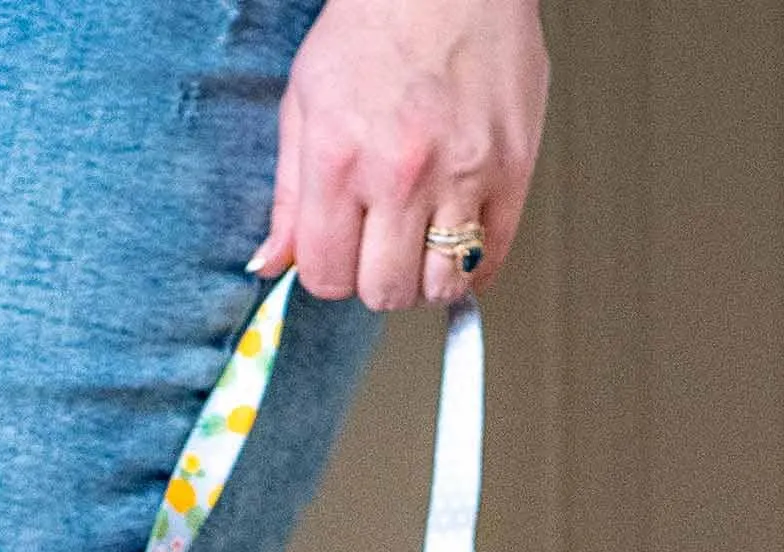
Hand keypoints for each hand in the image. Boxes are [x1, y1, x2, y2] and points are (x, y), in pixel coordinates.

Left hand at [255, 0, 547, 313]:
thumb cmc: (376, 23)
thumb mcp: (305, 100)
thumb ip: (288, 193)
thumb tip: (272, 263)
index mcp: (339, 156)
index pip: (326, 275)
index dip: (330, 272)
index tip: (340, 251)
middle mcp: (401, 172)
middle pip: (384, 292)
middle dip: (377, 279)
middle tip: (381, 244)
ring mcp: (461, 175)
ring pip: (440, 286)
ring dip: (426, 277)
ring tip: (422, 238)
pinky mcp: (511, 171)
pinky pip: (490, 260)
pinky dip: (471, 262)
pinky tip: (457, 232)